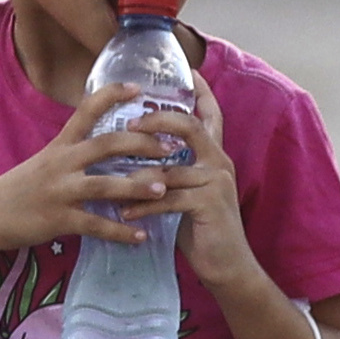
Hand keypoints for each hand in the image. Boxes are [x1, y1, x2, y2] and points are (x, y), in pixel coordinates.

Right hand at [0, 91, 187, 255]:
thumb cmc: (18, 188)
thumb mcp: (45, 161)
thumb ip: (74, 153)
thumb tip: (105, 148)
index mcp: (61, 144)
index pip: (87, 109)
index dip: (112, 95)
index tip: (138, 87)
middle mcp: (63, 162)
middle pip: (107, 144)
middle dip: (141, 143)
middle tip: (170, 146)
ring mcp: (61, 191)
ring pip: (106, 185)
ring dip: (137, 186)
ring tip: (163, 189)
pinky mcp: (59, 219)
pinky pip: (96, 225)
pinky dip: (121, 232)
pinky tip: (141, 236)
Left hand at [125, 92, 262, 298]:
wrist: (227, 266)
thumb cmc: (202, 230)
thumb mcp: (187, 194)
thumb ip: (171, 173)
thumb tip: (138, 162)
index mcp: (214, 156)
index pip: (210, 115)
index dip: (201, 92)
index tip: (190, 72)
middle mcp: (219, 162)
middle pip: (190, 126)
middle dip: (159, 120)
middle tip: (132, 123)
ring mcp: (216, 181)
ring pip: (171, 168)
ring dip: (138, 177)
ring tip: (112, 183)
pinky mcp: (209, 203)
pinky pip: (169, 197)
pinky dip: (144, 205)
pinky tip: (126, 213)